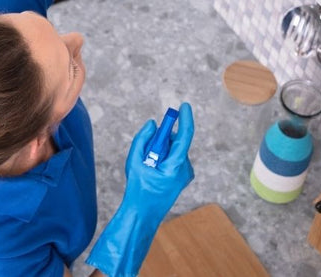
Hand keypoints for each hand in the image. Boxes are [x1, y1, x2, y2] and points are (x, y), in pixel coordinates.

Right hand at [86, 103, 195, 276]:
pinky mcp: (182, 176)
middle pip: (176, 142)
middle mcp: (185, 168)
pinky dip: (162, 156)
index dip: (185, 119)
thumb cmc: (138, 189)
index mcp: (176, 165)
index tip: (184, 105)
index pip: (185, 136)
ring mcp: (185, 174)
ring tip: (146, 165)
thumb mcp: (134, 162)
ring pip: (174, 150)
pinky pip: (174, 158)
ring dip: (160, 150)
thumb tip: (152, 124)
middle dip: (162, 139)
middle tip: (146, 148)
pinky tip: (152, 169)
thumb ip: (142, 139)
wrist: (143, 214)